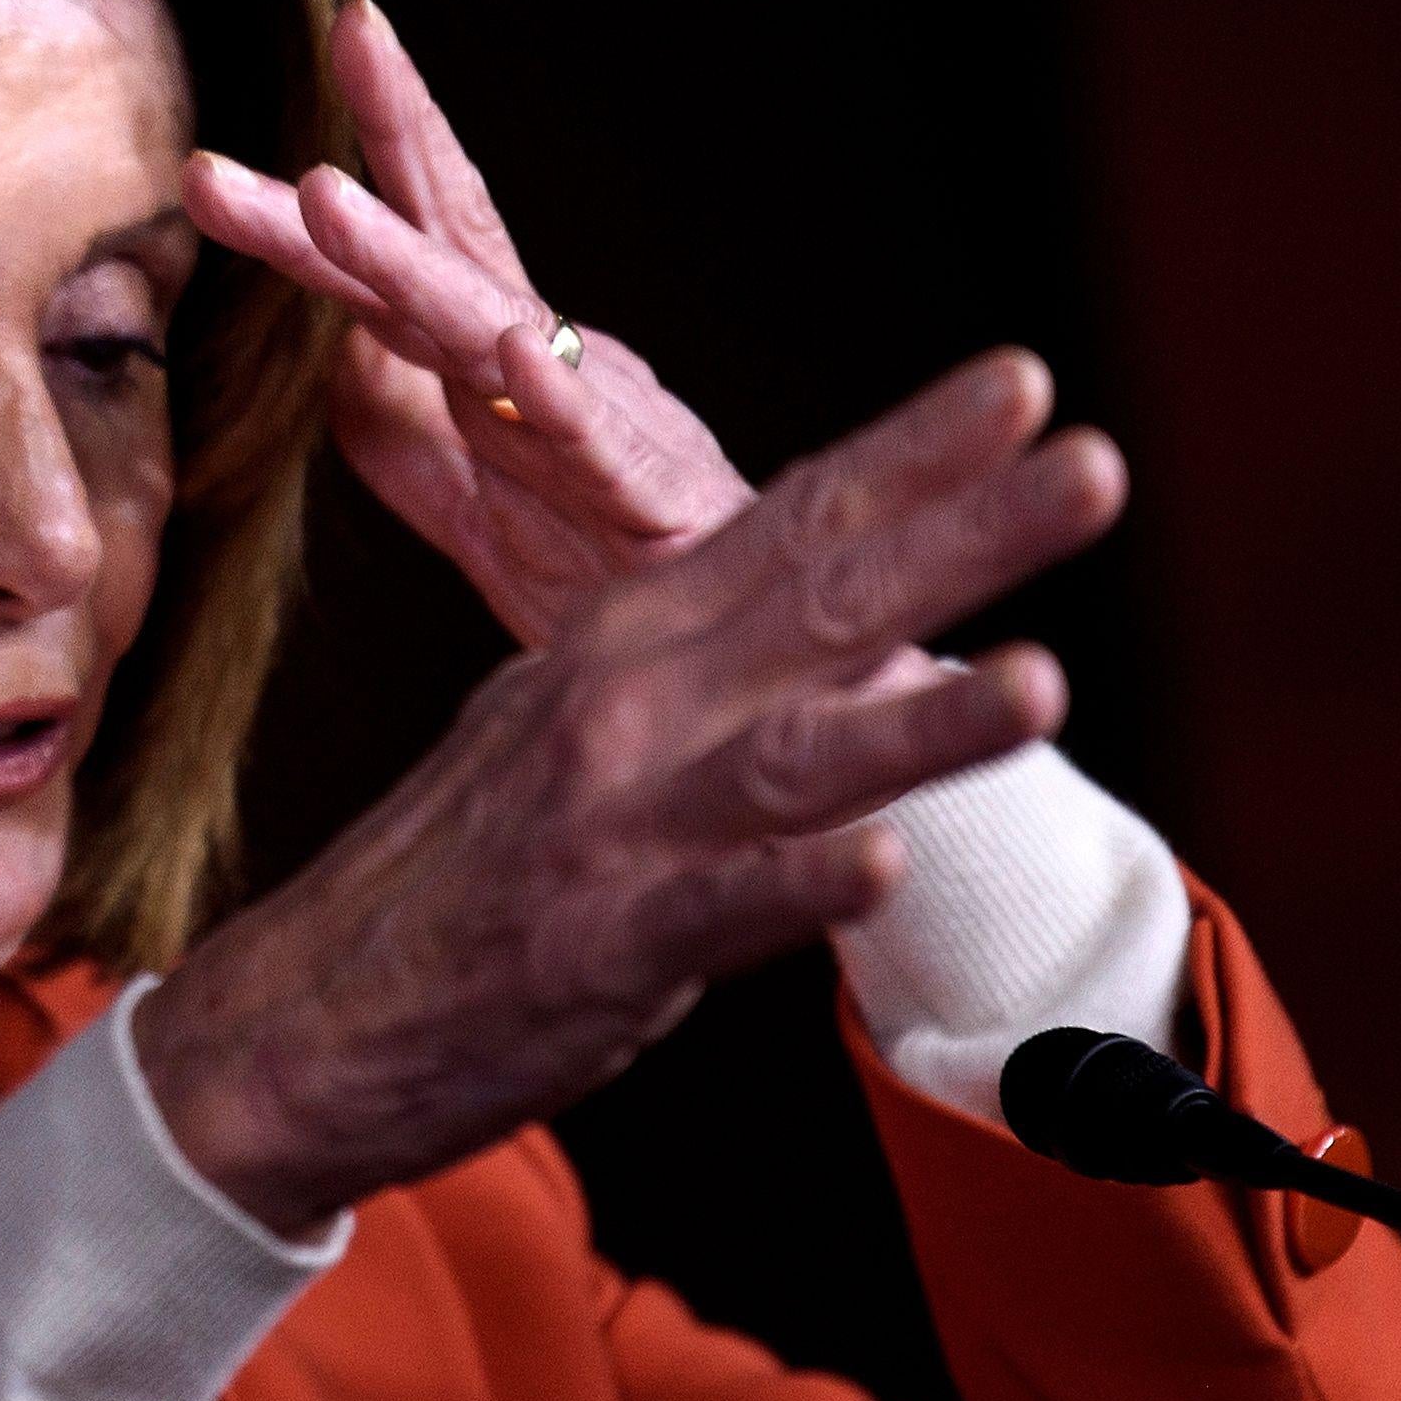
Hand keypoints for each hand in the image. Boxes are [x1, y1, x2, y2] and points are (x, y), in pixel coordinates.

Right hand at [132, 350, 1124, 1233]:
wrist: (302, 1019)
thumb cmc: (459, 872)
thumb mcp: (564, 724)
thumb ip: (698, 669)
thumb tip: (833, 620)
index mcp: (630, 639)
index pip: (795, 521)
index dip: (917, 450)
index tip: (1030, 381)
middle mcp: (630, 704)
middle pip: (824, 602)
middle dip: (971, 532)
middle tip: (1098, 463)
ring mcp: (618, 823)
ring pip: (799, 758)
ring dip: (925, 720)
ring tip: (1049, 683)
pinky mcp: (601, 947)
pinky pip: (721, 914)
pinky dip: (805, 888)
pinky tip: (890, 867)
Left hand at [186, 0, 757, 649]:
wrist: (734, 668)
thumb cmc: (610, 570)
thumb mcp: (470, 501)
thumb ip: (398, 431)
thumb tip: (324, 351)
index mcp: (495, 364)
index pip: (409, 252)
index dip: (325, 195)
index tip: (215, 155)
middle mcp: (548, 365)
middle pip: (447, 244)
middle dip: (386, 137)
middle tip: (330, 43)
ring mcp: (600, 421)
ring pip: (493, 326)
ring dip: (406, 260)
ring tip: (326, 200)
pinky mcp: (650, 500)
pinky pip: (598, 443)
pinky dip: (555, 398)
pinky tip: (508, 351)